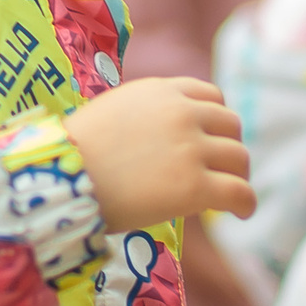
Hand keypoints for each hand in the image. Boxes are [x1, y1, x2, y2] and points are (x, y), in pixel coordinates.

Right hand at [66, 77, 254, 232]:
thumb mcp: (111, 113)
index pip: (210, 95)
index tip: (211, 139)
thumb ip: (144, 117)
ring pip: (239, 158)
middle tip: (219, 170)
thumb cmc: (70, 154)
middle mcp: (182, 113)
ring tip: (229, 194)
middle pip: (230, 124)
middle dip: (228, 146)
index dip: (215, 119)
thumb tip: (157, 141)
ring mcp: (191, 149)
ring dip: (237, 175)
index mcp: (161, 91)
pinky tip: (241, 214)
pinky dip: (246, 204)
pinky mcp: (195, 186)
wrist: (59, 180)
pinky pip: (239, 192)